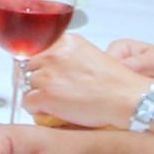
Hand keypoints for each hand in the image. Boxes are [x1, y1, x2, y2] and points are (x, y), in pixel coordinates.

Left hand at [18, 36, 153, 129]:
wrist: (126, 98)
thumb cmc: (116, 83)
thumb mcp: (91, 56)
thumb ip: (69, 56)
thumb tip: (54, 66)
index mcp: (66, 42)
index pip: (38, 49)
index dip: (40, 64)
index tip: (44, 72)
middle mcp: (54, 55)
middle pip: (29, 66)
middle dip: (37, 79)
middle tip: (51, 90)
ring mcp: (48, 75)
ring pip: (26, 84)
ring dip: (37, 94)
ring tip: (54, 102)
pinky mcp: (46, 95)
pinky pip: (27, 102)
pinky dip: (36, 109)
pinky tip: (50, 111)